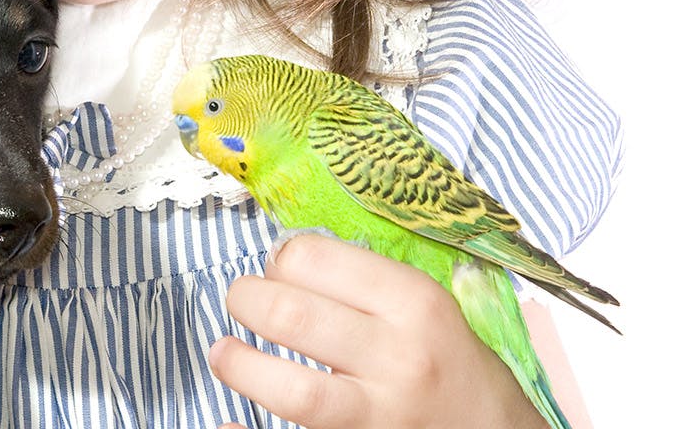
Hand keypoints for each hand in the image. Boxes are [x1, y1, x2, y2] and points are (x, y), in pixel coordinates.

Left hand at [208, 233, 545, 427]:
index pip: (316, 259)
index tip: (277, 268)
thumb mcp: (424, 305)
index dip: (281, 259)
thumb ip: (364, 281)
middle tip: (243, 301)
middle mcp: (400, 357)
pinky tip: (228, 422)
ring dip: (240, 366)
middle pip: (293, 315)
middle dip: (247, 300)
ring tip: (224, 352)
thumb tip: (283, 259)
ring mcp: (382, 413)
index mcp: (413, 302)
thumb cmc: (448, 360)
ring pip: (294, 391)